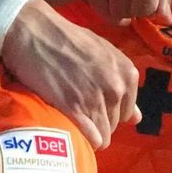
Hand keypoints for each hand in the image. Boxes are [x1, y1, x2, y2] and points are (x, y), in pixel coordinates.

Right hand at [1, 0, 139, 149]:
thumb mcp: (103, 54)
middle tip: (79, 112)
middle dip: (99, 121)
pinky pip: (91, 138)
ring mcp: (96, 99)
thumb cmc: (67, 40)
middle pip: (114, 123)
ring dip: (90, 133)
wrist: (34, 32)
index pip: (127, 111)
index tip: (94, 107)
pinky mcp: (74, 108)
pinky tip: (74, 133)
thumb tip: (137, 119)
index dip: (109, 111)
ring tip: (74, 122)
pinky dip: (85, 140)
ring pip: (103, 134)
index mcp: (127, 73)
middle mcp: (116, 87)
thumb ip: (121, 84)